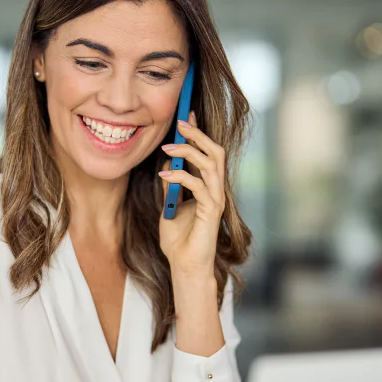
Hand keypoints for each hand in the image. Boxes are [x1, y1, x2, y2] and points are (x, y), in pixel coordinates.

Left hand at [158, 112, 225, 277]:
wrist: (185, 266)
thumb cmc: (178, 240)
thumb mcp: (169, 206)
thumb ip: (171, 186)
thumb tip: (166, 166)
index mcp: (208, 187)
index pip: (208, 153)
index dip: (199, 133)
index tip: (185, 116)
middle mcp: (216, 190)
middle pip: (215, 152)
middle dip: (198, 135)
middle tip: (180, 123)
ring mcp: (216, 200)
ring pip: (211, 164)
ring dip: (189, 152)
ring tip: (169, 147)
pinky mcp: (211, 212)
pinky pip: (198, 186)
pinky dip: (181, 176)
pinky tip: (165, 174)